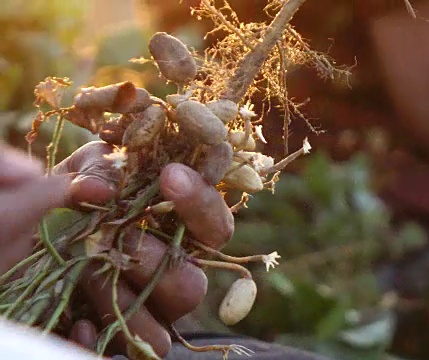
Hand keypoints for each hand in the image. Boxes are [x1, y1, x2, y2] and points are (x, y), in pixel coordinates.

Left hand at [10, 141, 232, 356]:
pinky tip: (76, 316)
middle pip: (193, 287)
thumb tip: (106, 187)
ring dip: (122, 297)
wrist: (28, 242)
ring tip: (87, 271)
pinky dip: (98, 335)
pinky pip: (124, 354)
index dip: (202, 204)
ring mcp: (143, 315)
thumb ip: (98, 167)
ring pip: (160, 329)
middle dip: (154, 261)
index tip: (171, 177)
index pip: (215, 227)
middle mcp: (169, 280)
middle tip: (120, 236)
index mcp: (177, 237)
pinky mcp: (115, 341)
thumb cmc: (71, 202)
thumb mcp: (80, 173)